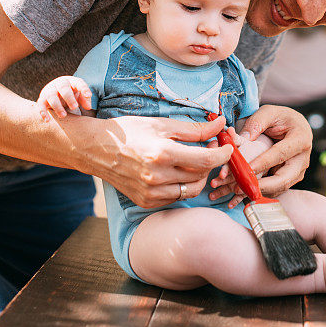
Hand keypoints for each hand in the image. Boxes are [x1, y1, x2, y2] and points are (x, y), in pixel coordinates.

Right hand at [37, 76, 91, 119]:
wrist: (56, 94)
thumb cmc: (71, 95)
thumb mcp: (79, 95)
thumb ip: (84, 99)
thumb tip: (88, 107)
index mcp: (71, 81)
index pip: (78, 82)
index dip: (84, 88)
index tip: (88, 96)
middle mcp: (59, 84)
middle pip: (64, 88)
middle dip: (69, 97)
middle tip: (74, 107)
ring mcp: (50, 90)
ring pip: (51, 96)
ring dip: (57, 106)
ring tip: (63, 116)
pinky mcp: (42, 99)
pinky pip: (40, 104)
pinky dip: (43, 112)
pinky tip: (47, 120)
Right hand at [91, 114, 232, 208]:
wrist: (97, 149)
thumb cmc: (129, 131)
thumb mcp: (162, 124)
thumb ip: (194, 128)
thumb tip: (220, 124)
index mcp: (163, 153)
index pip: (206, 159)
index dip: (223, 153)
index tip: (228, 147)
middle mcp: (158, 177)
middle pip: (201, 176)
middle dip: (211, 162)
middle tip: (209, 148)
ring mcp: (151, 193)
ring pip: (191, 191)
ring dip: (199, 176)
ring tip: (194, 161)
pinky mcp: (146, 202)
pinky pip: (175, 198)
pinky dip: (182, 186)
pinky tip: (177, 172)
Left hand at [209, 105, 311, 199]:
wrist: (294, 126)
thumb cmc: (281, 118)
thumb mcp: (269, 112)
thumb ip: (257, 122)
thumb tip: (244, 139)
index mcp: (300, 139)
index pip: (280, 154)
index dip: (263, 163)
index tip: (246, 169)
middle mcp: (303, 159)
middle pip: (284, 179)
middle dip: (262, 186)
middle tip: (240, 187)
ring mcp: (298, 171)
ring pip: (279, 187)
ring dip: (257, 191)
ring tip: (236, 191)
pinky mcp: (290, 179)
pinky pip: (275, 189)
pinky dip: (259, 192)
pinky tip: (242, 192)